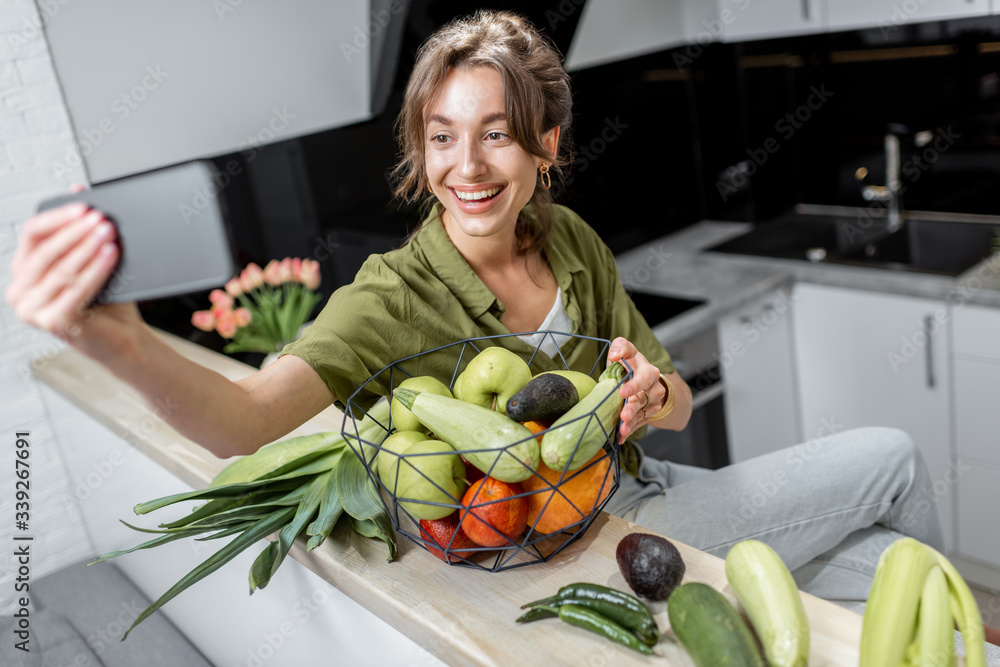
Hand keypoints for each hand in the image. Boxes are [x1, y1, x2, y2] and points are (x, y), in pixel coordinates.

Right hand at [5, 184, 138, 353]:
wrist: (122, 337)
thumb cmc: (105, 300)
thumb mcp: (91, 259)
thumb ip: (80, 227)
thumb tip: (78, 188)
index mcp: (24, 270)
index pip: (32, 233)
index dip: (58, 217)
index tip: (84, 206)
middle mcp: (21, 290)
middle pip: (46, 251)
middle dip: (76, 232)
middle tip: (100, 218)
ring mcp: (33, 309)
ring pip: (61, 270)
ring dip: (87, 248)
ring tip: (108, 233)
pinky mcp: (53, 323)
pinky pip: (76, 289)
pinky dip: (95, 270)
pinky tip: (110, 255)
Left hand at [607, 336, 666, 439]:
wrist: (644, 380)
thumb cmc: (632, 364)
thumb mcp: (628, 351)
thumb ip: (621, 346)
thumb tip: (614, 354)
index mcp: (649, 373)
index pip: (645, 378)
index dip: (635, 385)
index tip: (623, 391)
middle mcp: (653, 390)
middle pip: (644, 400)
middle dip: (633, 409)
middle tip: (624, 416)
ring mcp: (650, 405)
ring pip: (642, 415)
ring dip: (632, 423)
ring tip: (622, 429)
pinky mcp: (644, 416)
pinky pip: (638, 425)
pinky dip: (629, 431)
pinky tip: (620, 437)